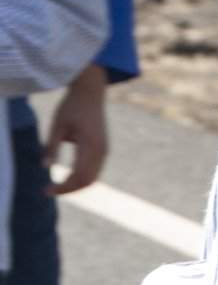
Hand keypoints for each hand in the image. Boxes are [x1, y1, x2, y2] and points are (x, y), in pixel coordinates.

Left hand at [45, 64, 108, 193]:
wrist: (91, 93)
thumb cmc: (71, 107)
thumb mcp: (57, 125)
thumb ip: (51, 146)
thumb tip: (45, 167)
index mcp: (90, 144)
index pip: (78, 176)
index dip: (63, 187)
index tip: (46, 191)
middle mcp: (101, 150)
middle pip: (87, 181)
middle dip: (69, 190)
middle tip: (49, 191)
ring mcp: (104, 150)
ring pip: (93, 177)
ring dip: (76, 185)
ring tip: (57, 186)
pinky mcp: (103, 148)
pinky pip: (94, 170)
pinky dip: (82, 178)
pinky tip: (67, 177)